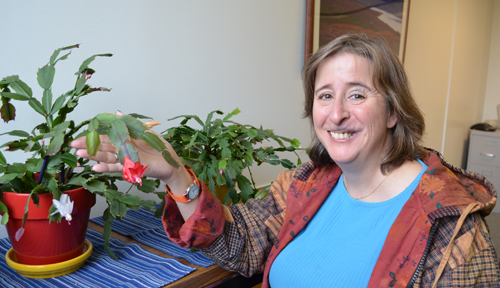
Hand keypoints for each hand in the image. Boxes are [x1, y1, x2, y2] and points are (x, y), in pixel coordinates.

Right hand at [70, 113, 188, 186]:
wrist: (171, 163)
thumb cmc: (160, 148)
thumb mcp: (146, 131)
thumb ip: (130, 123)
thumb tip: (117, 111)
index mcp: (126, 139)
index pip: (106, 137)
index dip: (94, 136)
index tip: (80, 135)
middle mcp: (123, 149)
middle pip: (103, 146)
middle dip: (88, 145)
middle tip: (73, 145)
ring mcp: (126, 159)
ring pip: (106, 157)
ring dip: (93, 156)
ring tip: (79, 155)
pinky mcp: (131, 168)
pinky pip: (117, 168)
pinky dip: (106, 168)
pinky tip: (95, 168)